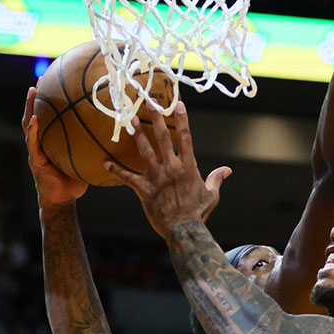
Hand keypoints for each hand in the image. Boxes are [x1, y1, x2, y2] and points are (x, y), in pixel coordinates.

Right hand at [23, 86, 87, 213]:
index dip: (50, 101)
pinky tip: (35, 119)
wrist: (63, 200)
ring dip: (30, 107)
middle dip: (36, 97)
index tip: (54, 83)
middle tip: (40, 79)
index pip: (50, 117)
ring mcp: (36, 150)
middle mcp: (42, 142)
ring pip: (29, 124)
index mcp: (52, 140)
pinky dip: (33, 130)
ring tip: (32, 91)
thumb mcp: (86, 159)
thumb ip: (94, 146)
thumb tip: (118, 132)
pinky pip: (33, 142)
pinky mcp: (35, 159)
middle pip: (37, 114)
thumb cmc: (76, 180)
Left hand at [106, 102, 231, 240]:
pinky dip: (116, 170)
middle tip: (149, 103)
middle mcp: (171, 167)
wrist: (183, 230)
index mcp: (188, 166)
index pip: (185, 137)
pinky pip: (128, 177)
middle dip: (156, 118)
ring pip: (145, 151)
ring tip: (131, 120)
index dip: (182, 119)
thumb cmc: (198, 213)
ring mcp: (156, 177)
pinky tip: (105, 163)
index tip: (178, 103)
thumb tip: (228, 170)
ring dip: (138, 134)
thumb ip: (216, 178)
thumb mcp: (211, 194)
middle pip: (162, 137)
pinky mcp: (144, 189)